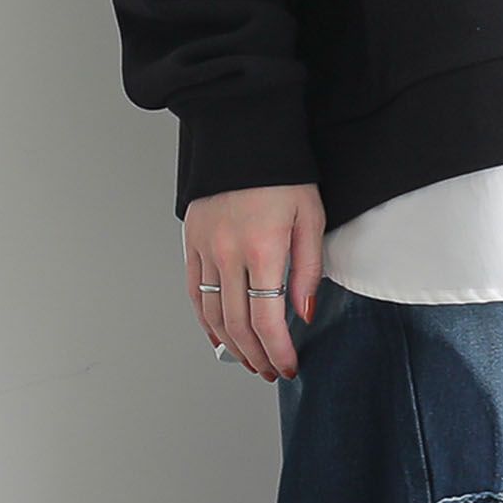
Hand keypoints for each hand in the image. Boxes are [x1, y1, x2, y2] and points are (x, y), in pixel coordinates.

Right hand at [184, 184, 325, 380]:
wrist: (243, 132)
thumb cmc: (282, 173)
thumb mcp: (311, 218)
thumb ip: (307, 271)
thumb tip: (303, 314)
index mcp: (261, 249)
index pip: (267, 320)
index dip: (277, 351)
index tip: (288, 366)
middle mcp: (227, 252)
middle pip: (237, 325)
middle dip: (256, 356)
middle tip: (270, 370)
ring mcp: (205, 248)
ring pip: (212, 315)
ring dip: (231, 345)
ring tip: (249, 360)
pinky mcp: (191, 242)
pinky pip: (194, 292)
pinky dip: (206, 320)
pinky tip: (220, 336)